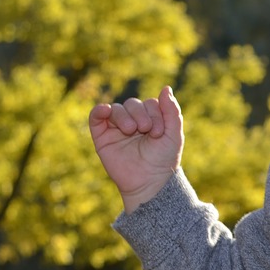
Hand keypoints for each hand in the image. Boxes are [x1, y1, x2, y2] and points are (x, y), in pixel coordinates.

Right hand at [89, 86, 183, 212]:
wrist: (148, 182)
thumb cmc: (163, 160)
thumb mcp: (174, 134)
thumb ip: (172, 111)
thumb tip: (166, 87)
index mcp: (151, 119)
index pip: (150, 103)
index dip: (155, 113)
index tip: (159, 132)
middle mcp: (133, 121)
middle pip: (133, 103)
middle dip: (141, 114)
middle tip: (146, 130)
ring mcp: (116, 128)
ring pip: (117, 108)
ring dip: (125, 116)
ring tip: (131, 130)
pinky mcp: (102, 136)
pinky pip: (96, 116)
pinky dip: (99, 110)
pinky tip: (106, 111)